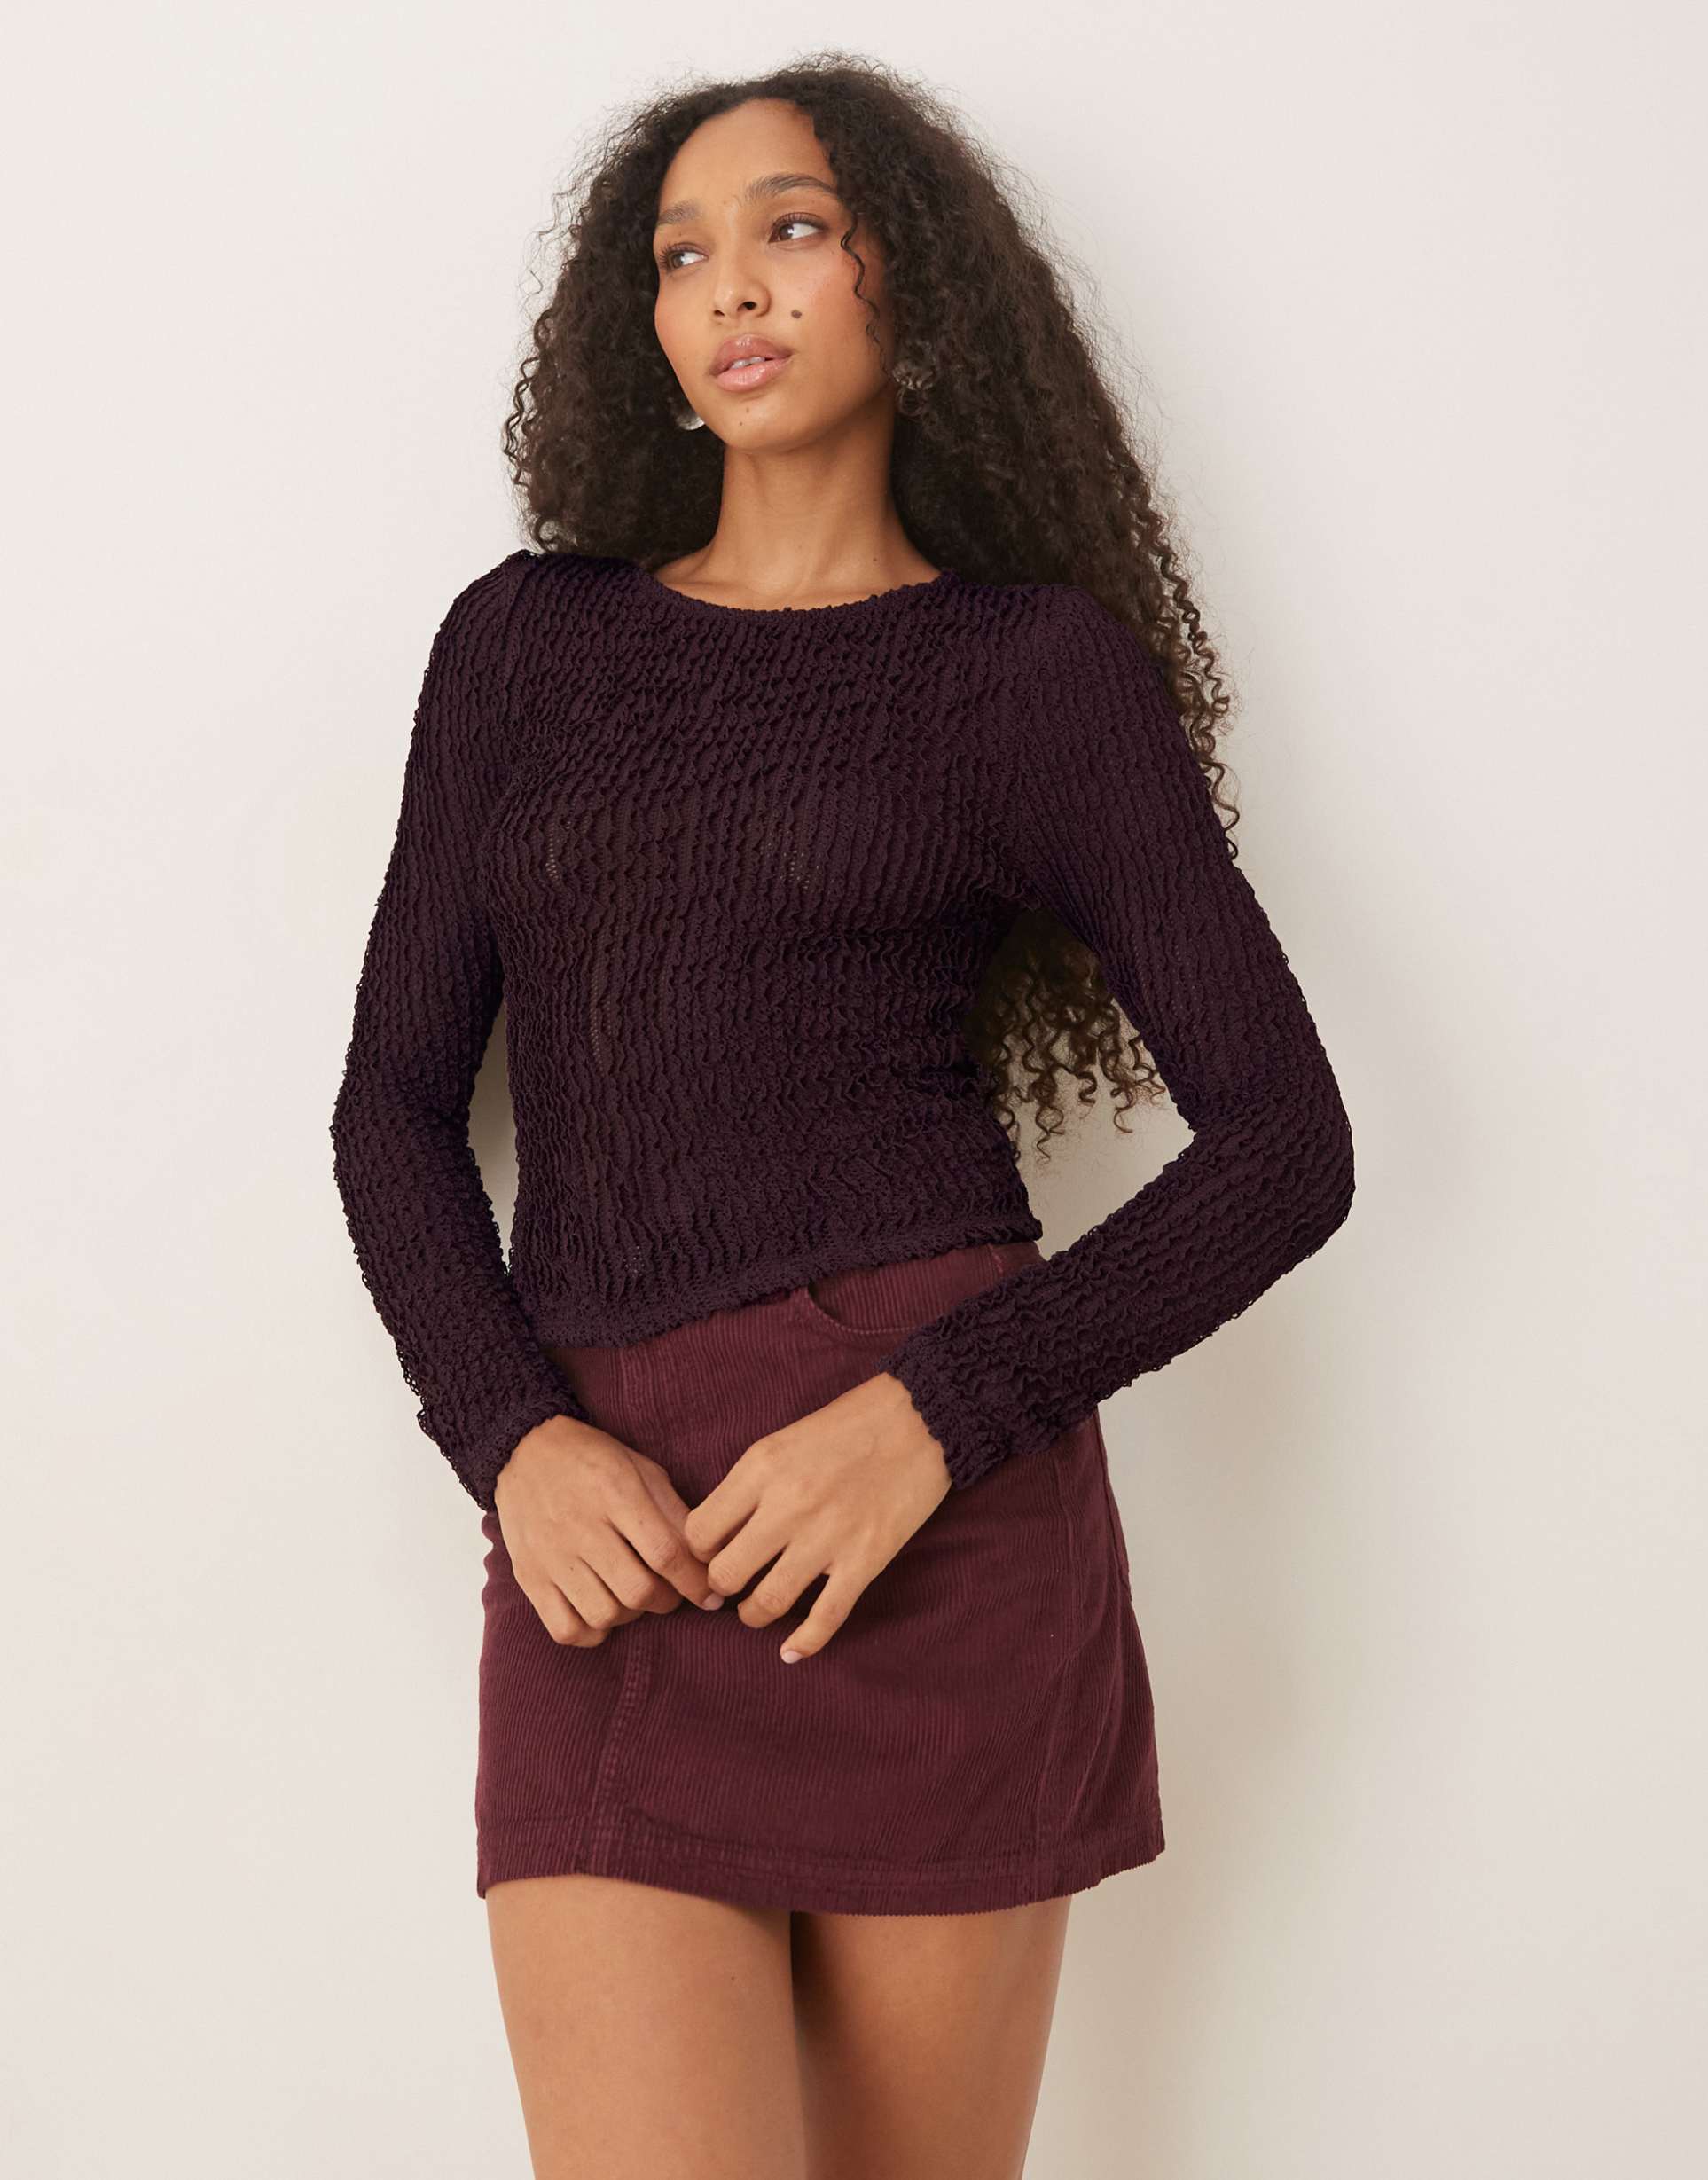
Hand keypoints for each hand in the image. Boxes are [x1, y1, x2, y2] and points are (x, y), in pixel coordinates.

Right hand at [493, 1415, 723, 1646]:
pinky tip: (601, 1611)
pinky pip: (565, 1628)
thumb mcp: (642, 1469)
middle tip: (669, 1591)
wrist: (526, 1452)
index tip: (712, 1597)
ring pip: (604, 1614)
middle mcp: (582, 1526)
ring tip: (632, 1597)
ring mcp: (552, 1555)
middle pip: (638, 1590)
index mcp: (616, 1492)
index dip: (695, 1582)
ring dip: (630, 1615)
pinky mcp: (529, 1576)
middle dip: (667, 1601)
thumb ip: (675, 1512)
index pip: (666, 1553)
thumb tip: (707, 1558)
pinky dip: (591, 1632)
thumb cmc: (595, 1461)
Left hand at [682, 1371, 951, 1664]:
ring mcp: (827, 1536)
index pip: (699, 1532)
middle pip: (726, 1573)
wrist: (919, 1420)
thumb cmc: (847, 1427)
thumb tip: (719, 1536)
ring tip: (755, 1611)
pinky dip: (804, 1643)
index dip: (698, 1552)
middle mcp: (788, 1504)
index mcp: (761, 1468)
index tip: (711, 1555)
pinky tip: (791, 1652)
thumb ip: (748, 1486)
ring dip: (753, 1616)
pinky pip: (825, 1618)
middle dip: (721, 1588)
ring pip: (767, 1603)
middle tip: (730, 1587)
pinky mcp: (865, 1560)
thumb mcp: (782, 1442)